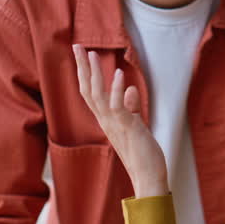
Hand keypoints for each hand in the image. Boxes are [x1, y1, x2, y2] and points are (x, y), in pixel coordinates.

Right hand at [72, 45, 168, 197]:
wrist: (148, 177)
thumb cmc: (142, 152)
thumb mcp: (135, 124)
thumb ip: (130, 107)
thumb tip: (129, 89)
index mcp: (106, 119)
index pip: (90, 92)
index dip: (84, 73)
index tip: (81, 54)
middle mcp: (105, 121)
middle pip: (87, 90)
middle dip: (82, 68)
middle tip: (76, 46)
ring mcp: (114, 124)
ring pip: (98, 96)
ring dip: (95, 74)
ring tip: (92, 54)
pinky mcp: (127, 128)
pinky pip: (117, 106)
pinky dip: (116, 89)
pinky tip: (118, 73)